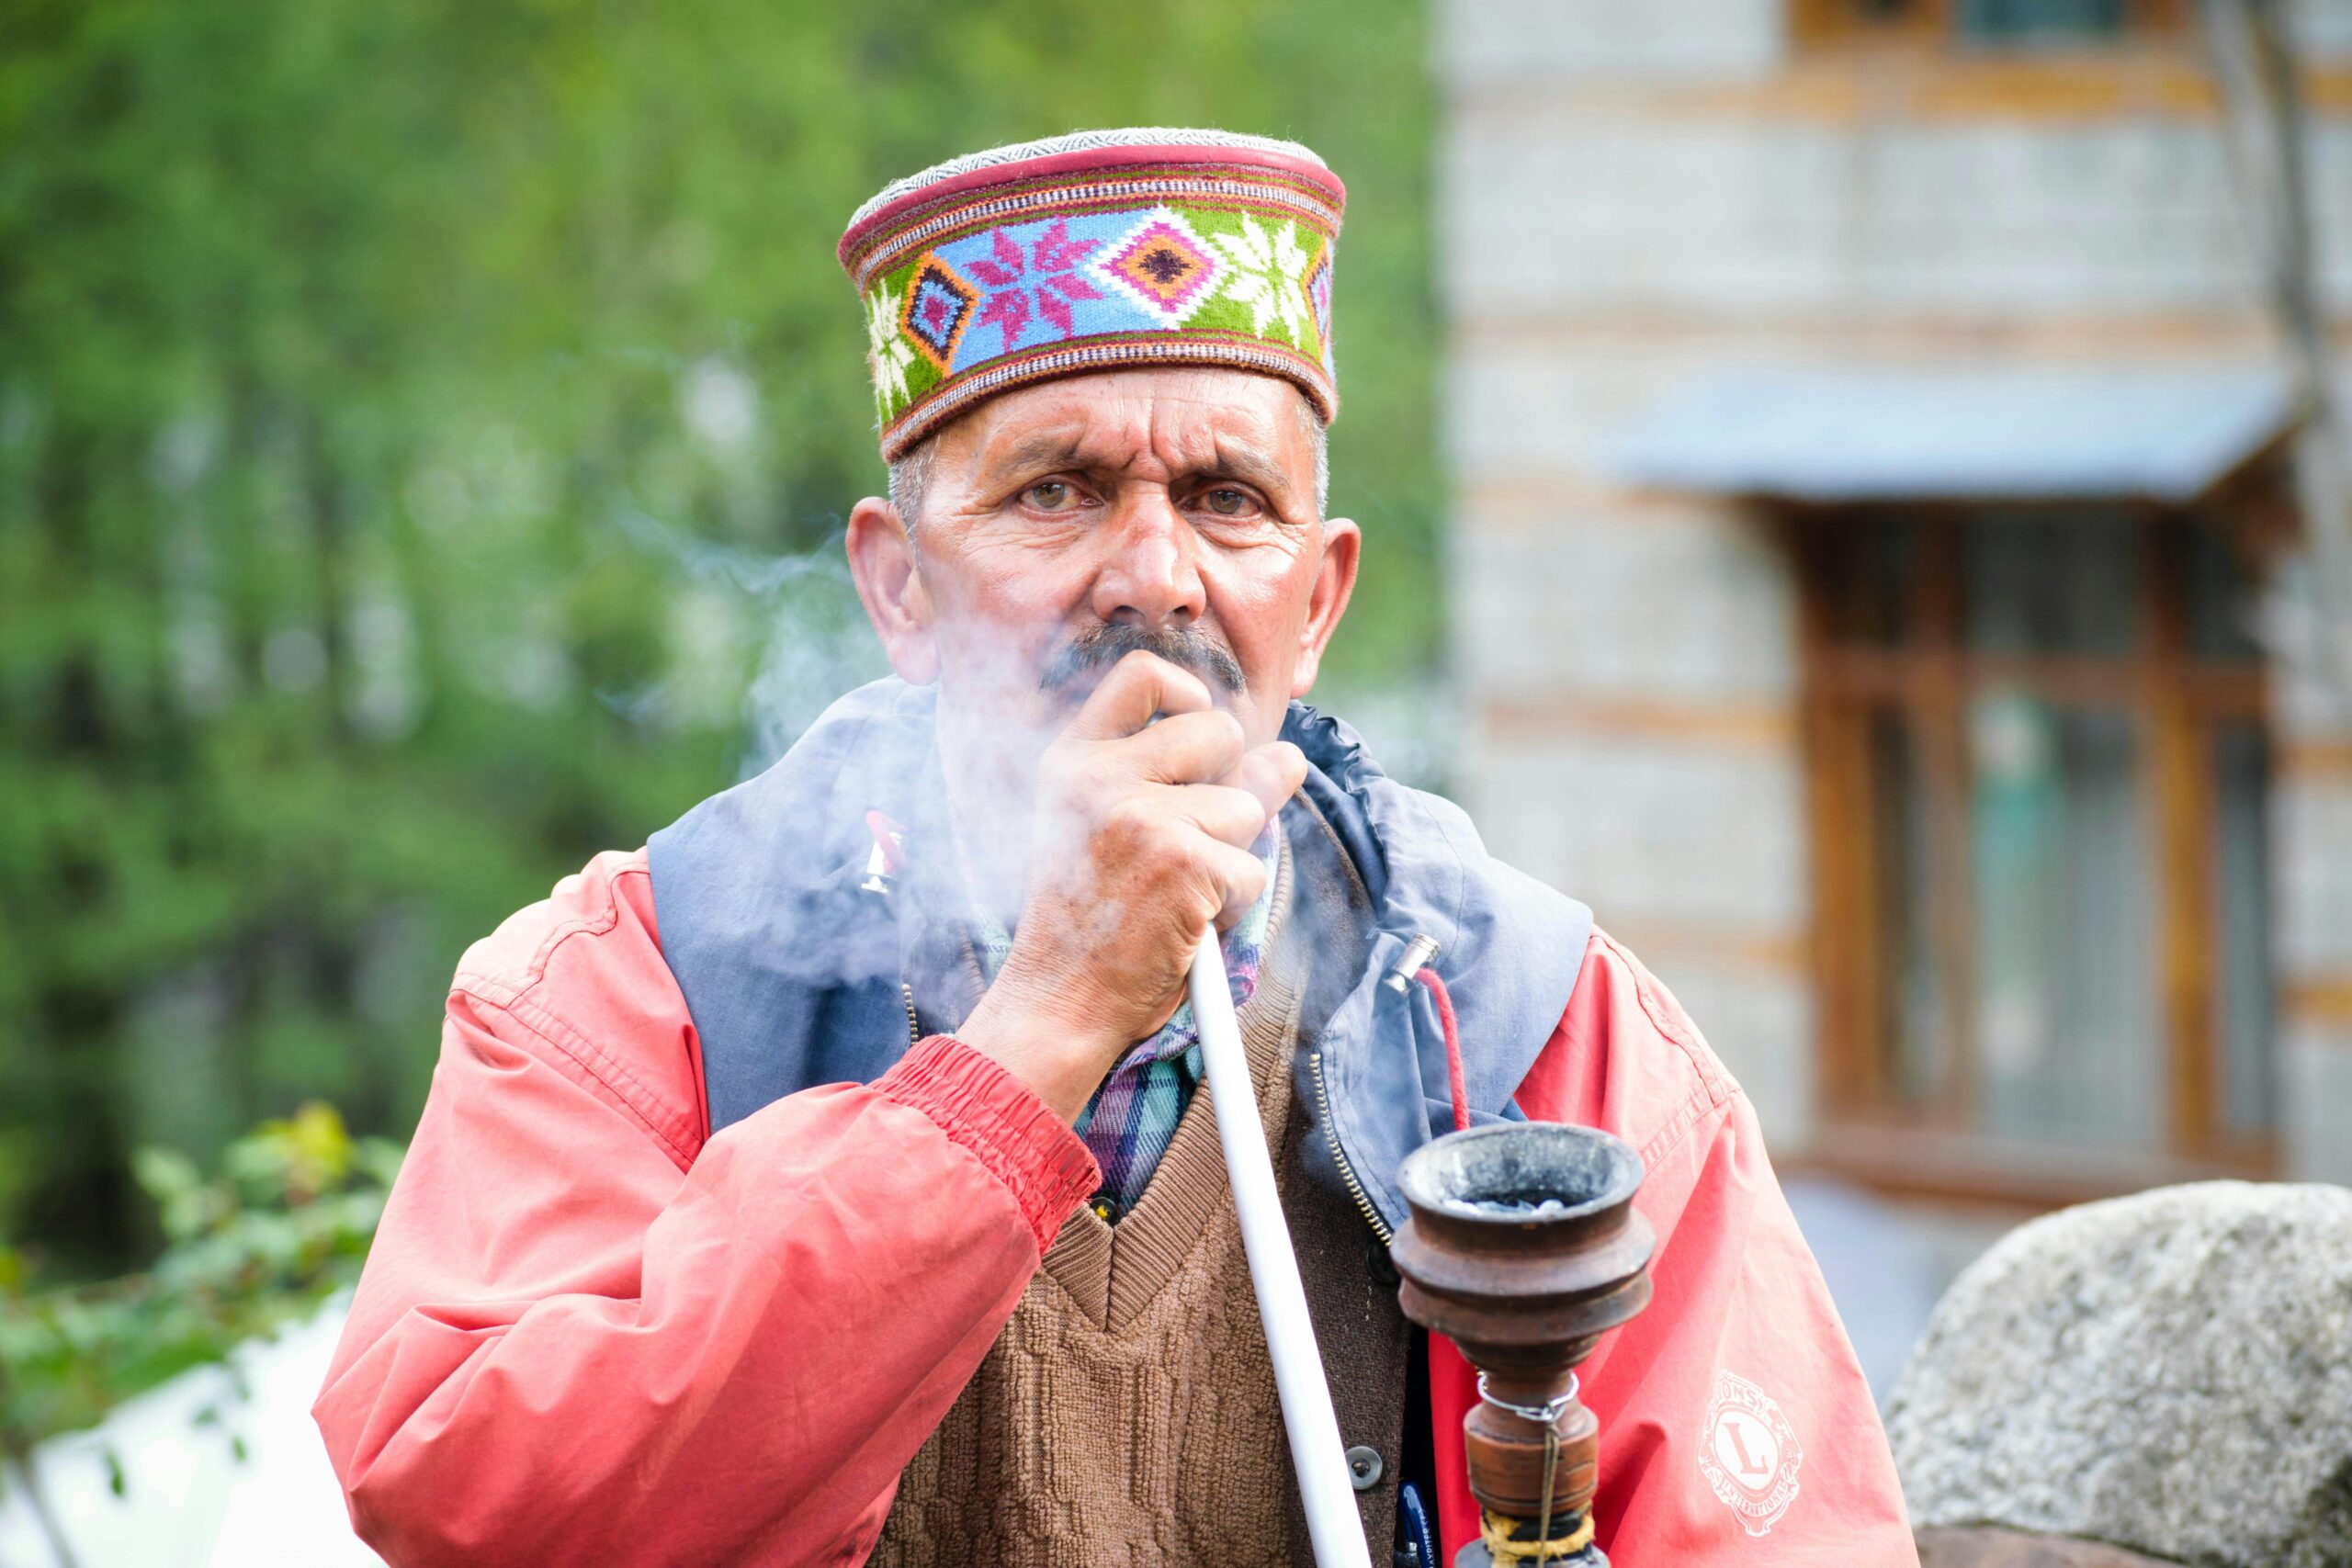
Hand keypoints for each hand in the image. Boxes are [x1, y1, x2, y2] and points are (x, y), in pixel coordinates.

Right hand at [955, 650, 1306, 1123]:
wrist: (1060, 1002)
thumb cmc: (1090, 925)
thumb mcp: (1120, 835)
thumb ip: (1200, 787)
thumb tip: (1287, 757)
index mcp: (1073, 760)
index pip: (1142, 673)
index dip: (1189, 694)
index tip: (1198, 732)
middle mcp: (1099, 776)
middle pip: (1220, 731)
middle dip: (1230, 786)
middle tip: (1188, 844)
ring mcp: (1140, 814)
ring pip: (1245, 808)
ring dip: (1229, 858)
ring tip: (1175, 896)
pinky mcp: (1180, 861)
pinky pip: (1251, 868)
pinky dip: (1233, 905)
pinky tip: (1184, 925)